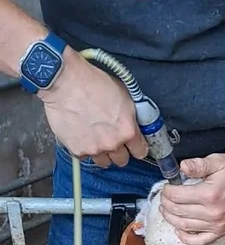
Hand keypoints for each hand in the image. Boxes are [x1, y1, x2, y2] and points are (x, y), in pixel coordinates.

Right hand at [39, 47, 147, 167]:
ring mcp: (94, 149)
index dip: (137, 147)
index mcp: (127, 130)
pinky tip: (81, 135)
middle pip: (122, 160)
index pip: (140, 151)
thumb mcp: (123, 95)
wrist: (64, 82)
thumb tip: (133, 124)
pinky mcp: (77, 151)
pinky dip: (84, 149)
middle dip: (119, 151)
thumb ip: (130, 116)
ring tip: (95, 138)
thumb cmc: (92, 83)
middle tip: (112, 138)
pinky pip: (85, 157)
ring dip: (103, 153)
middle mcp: (112, 143)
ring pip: (104, 162)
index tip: (134, 145)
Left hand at [160, 153, 224, 244]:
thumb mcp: (218, 161)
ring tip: (167, 210)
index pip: (177, 196)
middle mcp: (212, 213)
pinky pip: (200, 241)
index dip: (167, 191)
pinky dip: (186, 238)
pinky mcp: (221, 231)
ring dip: (171, 219)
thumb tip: (182, 167)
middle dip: (167, 203)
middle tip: (165, 197)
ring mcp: (216, 225)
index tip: (167, 187)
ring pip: (184, 226)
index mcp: (209, 194)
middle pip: (178, 211)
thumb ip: (198, 165)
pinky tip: (179, 231)